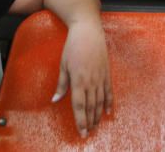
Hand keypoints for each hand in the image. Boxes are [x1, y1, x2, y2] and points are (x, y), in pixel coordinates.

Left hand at [51, 20, 111, 137]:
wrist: (88, 31)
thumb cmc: (73, 46)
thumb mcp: (63, 65)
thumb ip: (61, 84)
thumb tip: (55, 99)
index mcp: (78, 80)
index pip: (79, 106)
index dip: (81, 120)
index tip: (82, 132)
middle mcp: (91, 81)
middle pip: (91, 107)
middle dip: (90, 121)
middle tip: (89, 132)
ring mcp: (100, 77)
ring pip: (100, 101)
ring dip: (98, 115)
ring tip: (96, 125)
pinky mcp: (107, 72)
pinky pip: (109, 91)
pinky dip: (109, 102)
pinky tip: (108, 112)